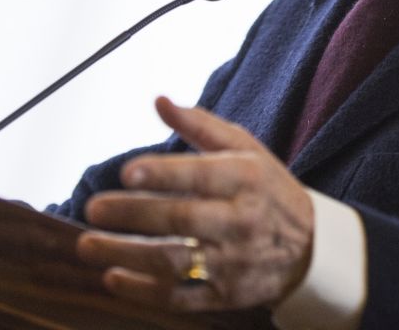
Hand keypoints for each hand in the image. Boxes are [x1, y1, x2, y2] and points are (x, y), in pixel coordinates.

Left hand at [76, 96, 314, 311]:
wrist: (311, 247)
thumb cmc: (266, 188)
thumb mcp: (246, 149)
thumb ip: (200, 125)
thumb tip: (158, 101)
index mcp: (246, 179)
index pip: (201, 176)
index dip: (163, 174)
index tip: (126, 171)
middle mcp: (241, 221)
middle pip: (180, 219)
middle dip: (133, 214)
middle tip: (93, 208)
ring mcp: (233, 262)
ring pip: (173, 261)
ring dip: (126, 254)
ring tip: (87, 244)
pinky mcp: (226, 295)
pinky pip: (180, 297)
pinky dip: (143, 292)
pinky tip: (113, 278)